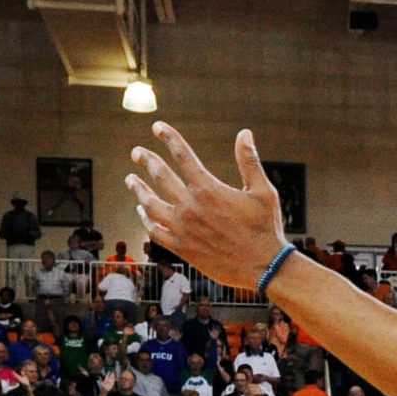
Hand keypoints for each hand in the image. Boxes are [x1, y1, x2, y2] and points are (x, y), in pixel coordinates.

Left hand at [127, 124, 288, 289]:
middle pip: (160, 176)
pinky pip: (155, 231)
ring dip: (138, 189)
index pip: (182, 155)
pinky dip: (146, 220)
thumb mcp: (263, 191)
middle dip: (146, 160)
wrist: (264, 268)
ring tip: (131, 180)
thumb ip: (249, 161)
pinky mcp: (182, 249)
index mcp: (209, 189)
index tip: (157, 127)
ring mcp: (183, 229)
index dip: (169, 138)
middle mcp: (191, 207)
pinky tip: (143, 212)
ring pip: (150, 204)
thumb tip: (245, 133)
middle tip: (136, 153)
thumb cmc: (266, 228)